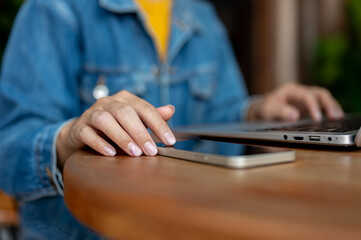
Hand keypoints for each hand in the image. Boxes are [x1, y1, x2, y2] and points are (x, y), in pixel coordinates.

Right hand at [56, 91, 175, 168]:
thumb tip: (171, 110)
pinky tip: (111, 153)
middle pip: (125, 112)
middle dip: (140, 133)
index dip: (159, 124)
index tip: (170, 141)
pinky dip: (99, 143)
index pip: (145, 108)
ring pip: (105, 120)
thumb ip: (151, 116)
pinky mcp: (79, 128)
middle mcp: (108, 102)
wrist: (82, 131)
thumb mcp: (134, 120)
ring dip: (121, 137)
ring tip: (134, 153)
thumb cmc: (114, 125)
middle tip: (152, 151)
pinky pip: (87, 133)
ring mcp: (91, 113)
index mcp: (125, 98)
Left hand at [247, 82, 343, 121]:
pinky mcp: (307, 107)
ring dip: (332, 107)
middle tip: (335, 116)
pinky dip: (328, 111)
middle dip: (328, 104)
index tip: (317, 119)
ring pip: (323, 99)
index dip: (313, 106)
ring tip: (339, 118)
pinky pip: (321, 107)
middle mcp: (300, 92)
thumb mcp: (267, 110)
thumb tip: (294, 115)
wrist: (260, 110)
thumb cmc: (263, 109)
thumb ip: (279, 112)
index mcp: (290, 90)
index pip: (306, 95)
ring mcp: (305, 99)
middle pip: (319, 94)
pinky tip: (335, 119)